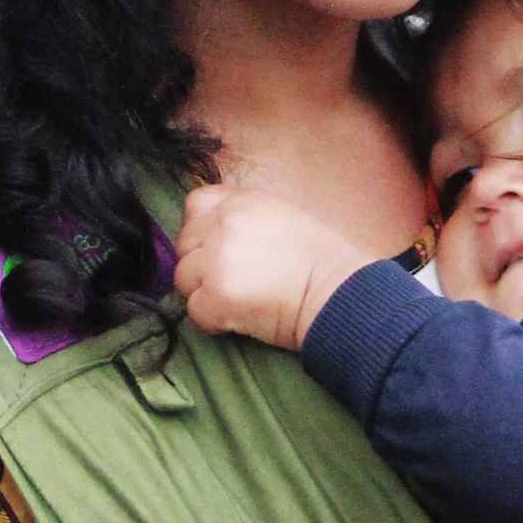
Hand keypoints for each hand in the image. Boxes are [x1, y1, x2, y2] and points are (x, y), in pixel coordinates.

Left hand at [176, 184, 375, 350]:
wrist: (338, 294)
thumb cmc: (318, 262)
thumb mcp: (281, 218)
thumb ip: (242, 219)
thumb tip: (212, 235)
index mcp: (241, 202)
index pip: (194, 205)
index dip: (201, 230)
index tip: (219, 249)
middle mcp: (224, 224)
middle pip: (185, 246)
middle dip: (202, 266)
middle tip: (235, 283)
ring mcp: (217, 259)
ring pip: (184, 279)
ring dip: (204, 294)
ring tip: (240, 301)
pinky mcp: (216, 295)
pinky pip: (194, 311)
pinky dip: (213, 320)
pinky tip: (241, 318)